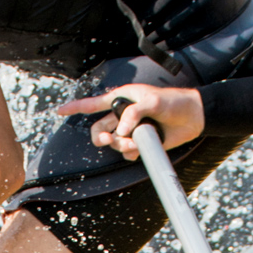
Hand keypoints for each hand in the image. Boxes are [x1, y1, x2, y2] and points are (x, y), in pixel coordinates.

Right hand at [61, 82, 200, 156]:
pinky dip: (132, 152)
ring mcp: (130, 130)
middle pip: (99, 130)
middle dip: (102, 137)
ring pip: (113, 143)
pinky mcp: (139, 143)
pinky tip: (142, 146)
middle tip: (110, 139)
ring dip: (121, 145)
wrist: (192, 117)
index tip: (59, 111)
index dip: (76, 108)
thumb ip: (133, 113)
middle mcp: (123, 115)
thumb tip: (121, 131)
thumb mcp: (152, 101)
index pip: (94, 104)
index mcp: (122, 99)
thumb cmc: (173, 102)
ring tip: (136, 141)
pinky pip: (127, 153)